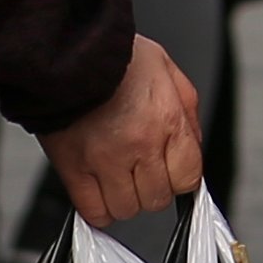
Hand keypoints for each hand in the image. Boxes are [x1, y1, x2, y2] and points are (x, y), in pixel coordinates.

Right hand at [44, 35, 203, 231]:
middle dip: (152, 187)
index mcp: (167, 120)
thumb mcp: (166, 69)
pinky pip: (93, 211)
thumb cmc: (115, 56)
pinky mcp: (74, 169)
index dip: (180, 176)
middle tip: (140, 167)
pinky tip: (98, 189)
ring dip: (124, 198)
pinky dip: (98, 208)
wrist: (68, 51)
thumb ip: (186, 109)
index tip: (170, 170)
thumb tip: (193, 145)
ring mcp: (106, 161)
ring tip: (117, 175)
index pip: (188, 178)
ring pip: (126, 210)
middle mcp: (140, 145)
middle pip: (157, 199)